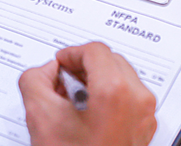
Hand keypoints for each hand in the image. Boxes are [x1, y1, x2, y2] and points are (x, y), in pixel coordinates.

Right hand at [18, 42, 156, 145]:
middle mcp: (137, 101)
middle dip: (84, 66)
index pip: (94, 51)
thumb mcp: (40, 116)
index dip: (71, 54)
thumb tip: (47, 72)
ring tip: (72, 98)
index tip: (59, 64)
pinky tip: (86, 113)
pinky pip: (128, 97)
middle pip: (111, 60)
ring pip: (121, 77)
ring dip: (96, 80)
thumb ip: (36, 79)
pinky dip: (108, 96)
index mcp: (115, 92)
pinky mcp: (143, 129)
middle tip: (62, 80)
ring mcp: (144, 117)